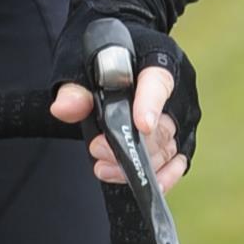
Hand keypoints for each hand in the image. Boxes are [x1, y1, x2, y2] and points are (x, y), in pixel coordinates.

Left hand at [49, 67, 189, 192]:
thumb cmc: (100, 60)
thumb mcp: (80, 66)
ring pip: (168, 148)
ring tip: (104, 168)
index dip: (151, 105)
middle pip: (162, 126)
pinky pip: (177, 160)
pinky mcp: (178, 137)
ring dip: (139, 165)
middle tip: (97, 149)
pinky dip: (165, 176)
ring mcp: (179, 116)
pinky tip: (144, 183)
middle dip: (131, 145)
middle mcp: (175, 89)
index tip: (142, 125)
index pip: (158, 83)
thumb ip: (74, 89)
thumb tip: (64, 108)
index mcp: (156, 59)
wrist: (111, 60)